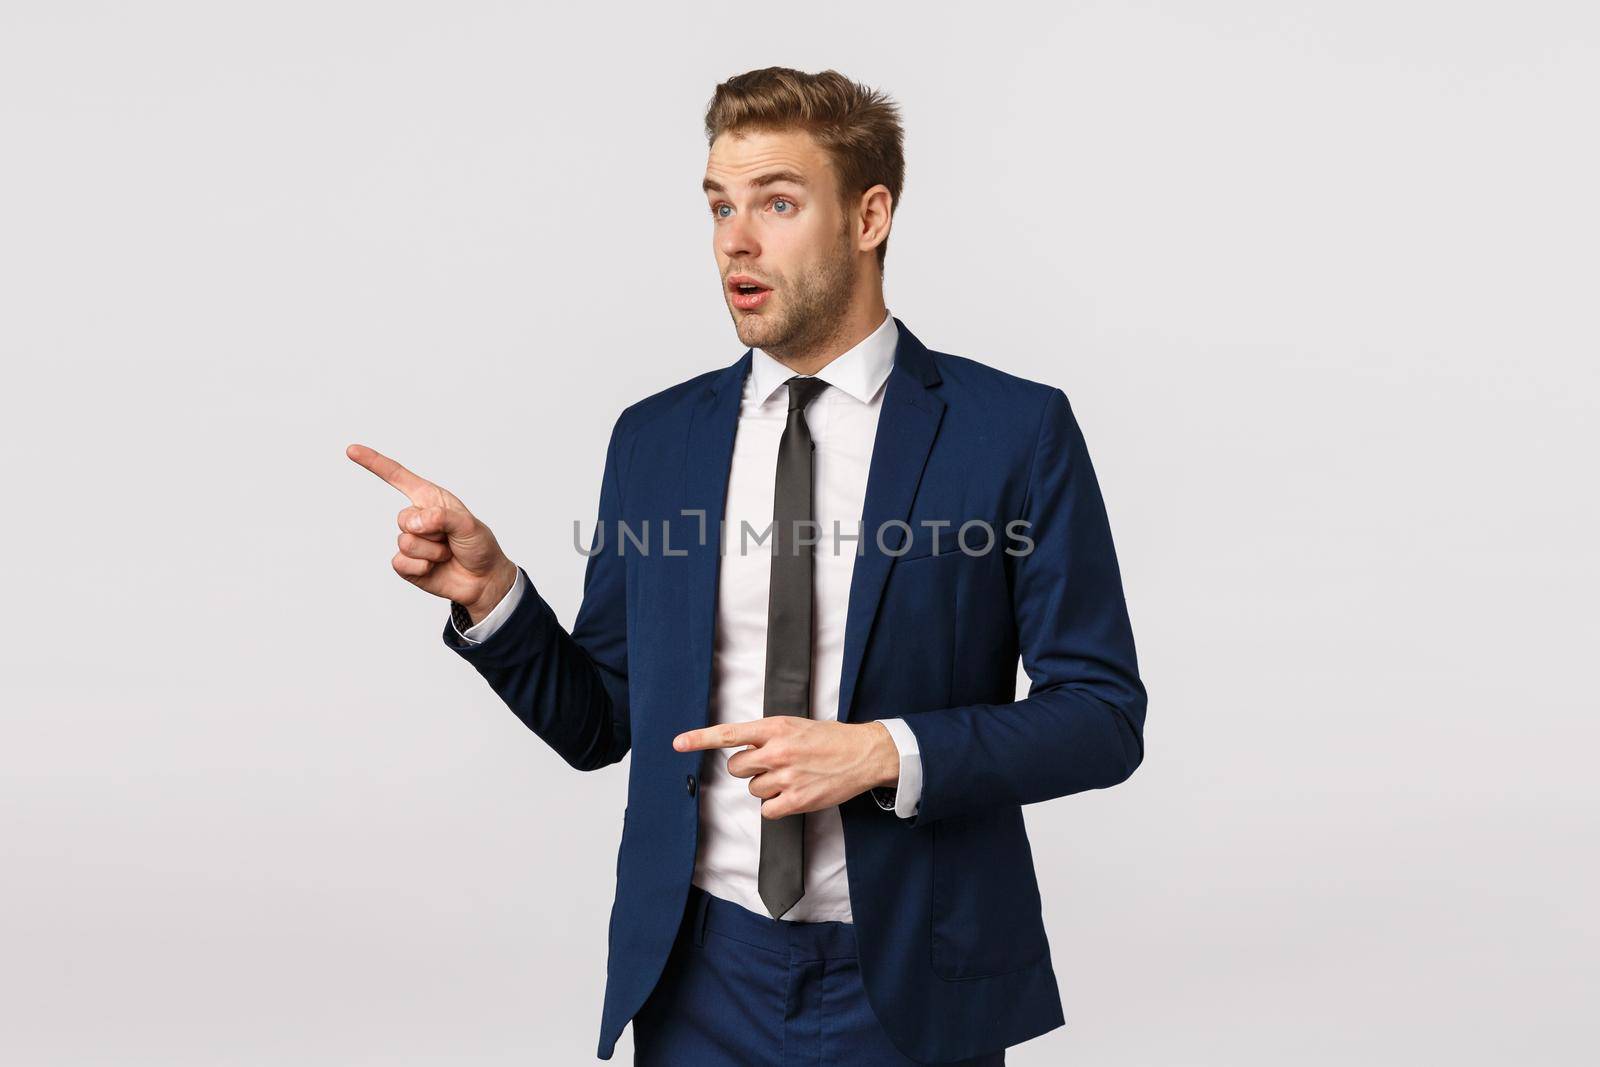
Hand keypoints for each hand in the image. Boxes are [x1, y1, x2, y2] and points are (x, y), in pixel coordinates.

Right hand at [346, 443, 517, 621]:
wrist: (483, 580)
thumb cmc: (478, 546)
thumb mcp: (468, 525)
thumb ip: (441, 517)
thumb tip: (414, 523)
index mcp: (430, 499)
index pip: (398, 477)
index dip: (374, 463)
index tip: (352, 450)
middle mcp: (417, 517)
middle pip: (403, 518)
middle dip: (431, 531)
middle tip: (450, 539)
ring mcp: (409, 540)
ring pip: (405, 542)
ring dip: (432, 551)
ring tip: (447, 553)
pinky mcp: (406, 564)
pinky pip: (401, 562)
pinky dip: (422, 567)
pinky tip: (435, 568)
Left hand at [672, 718, 899, 818]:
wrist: (863, 754)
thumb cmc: (829, 739)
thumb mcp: (795, 726)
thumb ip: (768, 735)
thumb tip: (745, 747)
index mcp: (775, 728)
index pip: (729, 733)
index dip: (700, 739)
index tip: (678, 743)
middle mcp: (777, 751)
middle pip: (736, 768)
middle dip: (748, 769)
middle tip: (770, 765)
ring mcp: (786, 777)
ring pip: (752, 789)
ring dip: (766, 787)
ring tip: (792, 777)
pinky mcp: (797, 800)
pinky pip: (767, 809)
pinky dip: (776, 806)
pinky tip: (793, 794)